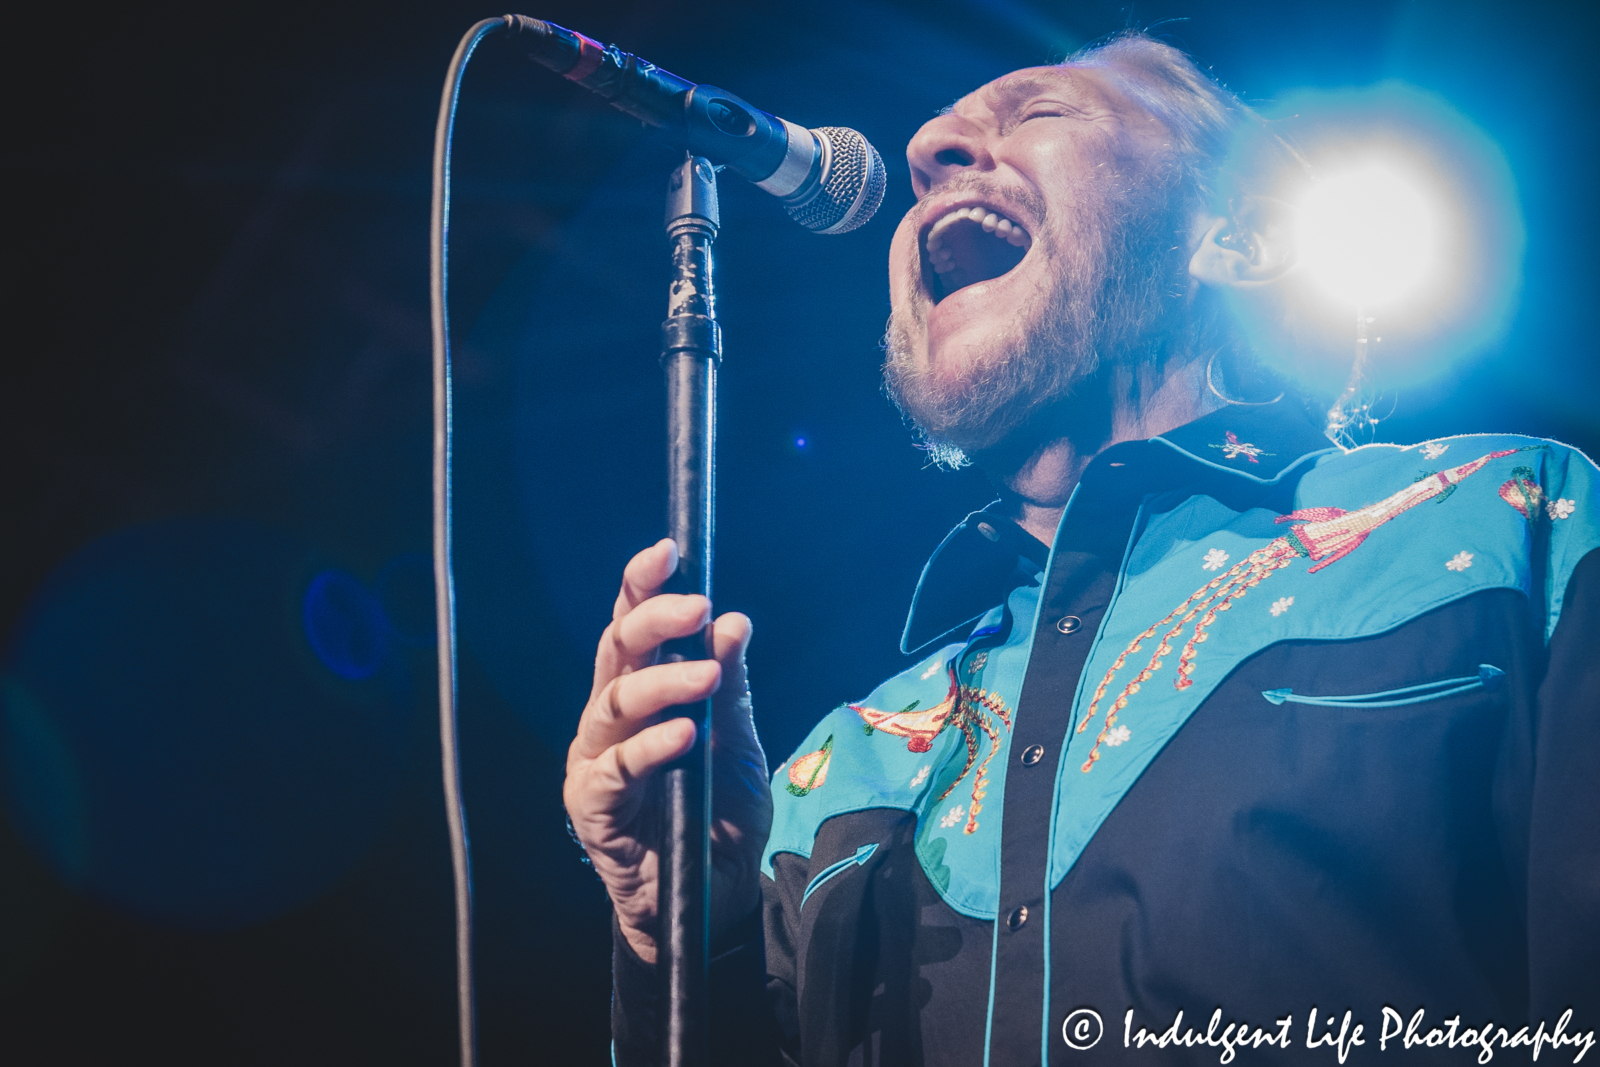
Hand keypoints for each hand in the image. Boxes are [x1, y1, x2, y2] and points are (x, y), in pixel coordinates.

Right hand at [563, 538, 772, 963]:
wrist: (716, 897)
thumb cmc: (719, 815)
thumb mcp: (737, 743)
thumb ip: (731, 687)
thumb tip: (734, 622)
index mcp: (640, 694)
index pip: (633, 627)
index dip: (643, 586)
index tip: (670, 551)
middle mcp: (609, 718)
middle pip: (616, 652)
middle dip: (653, 620)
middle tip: (696, 607)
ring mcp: (596, 761)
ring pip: (613, 703)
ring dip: (663, 683)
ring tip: (707, 679)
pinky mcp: (594, 807)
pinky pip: (618, 769)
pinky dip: (651, 747)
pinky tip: (685, 735)